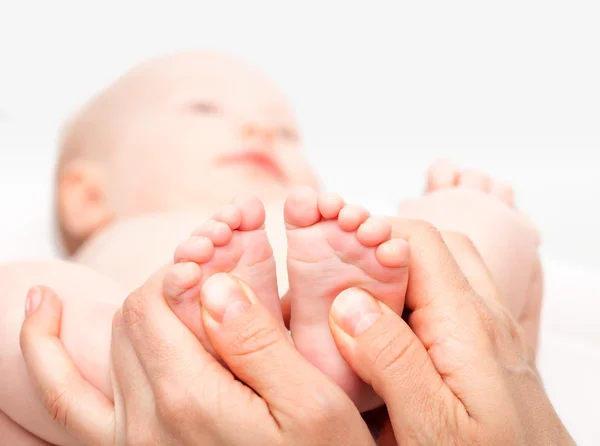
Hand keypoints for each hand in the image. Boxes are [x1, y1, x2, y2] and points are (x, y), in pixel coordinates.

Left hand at [20, 269, 373, 444]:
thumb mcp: (314, 406)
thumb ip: (258, 342)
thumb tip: (211, 286)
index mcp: (190, 400)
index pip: (156, 300)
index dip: (184, 267)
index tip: (222, 258)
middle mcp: (145, 422)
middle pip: (132, 317)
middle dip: (168, 284)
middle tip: (214, 271)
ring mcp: (128, 442)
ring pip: (108, 343)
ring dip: (133, 305)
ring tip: (164, 270)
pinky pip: (65, 401)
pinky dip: (45, 353)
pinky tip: (40, 311)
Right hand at [328, 219, 572, 444]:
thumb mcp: (434, 426)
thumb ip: (392, 361)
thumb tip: (350, 303)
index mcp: (466, 324)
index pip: (420, 242)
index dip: (373, 232)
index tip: (334, 249)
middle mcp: (482, 318)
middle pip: (432, 248)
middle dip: (382, 247)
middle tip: (340, 272)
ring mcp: (488, 333)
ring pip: (441, 273)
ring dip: (397, 274)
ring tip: (356, 302)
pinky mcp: (485, 353)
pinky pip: (447, 305)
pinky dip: (412, 303)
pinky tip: (387, 336)